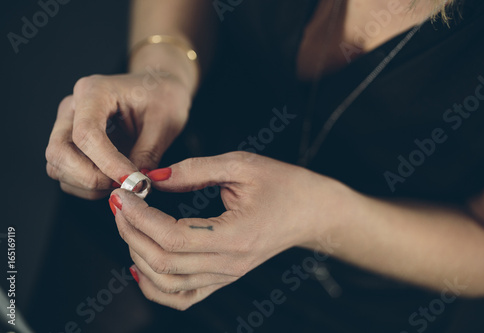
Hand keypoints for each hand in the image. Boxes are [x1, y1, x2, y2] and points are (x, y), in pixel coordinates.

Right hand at [45, 69, 191, 198]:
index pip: (86, 133)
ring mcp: (67, 126)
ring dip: (89, 185)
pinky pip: (65, 174)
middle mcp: (72, 107)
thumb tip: (134, 184)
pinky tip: (114, 180)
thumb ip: (148, 153)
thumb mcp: (164, 123)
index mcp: (94, 92)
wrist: (157, 89)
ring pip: (58, 166)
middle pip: (59, 152)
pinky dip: (87, 187)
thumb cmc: (161, 97)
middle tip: (125, 184)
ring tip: (124, 181)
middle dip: (91, 177)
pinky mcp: (70, 144)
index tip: (132, 179)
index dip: (107, 163)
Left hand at [110, 151, 340, 309]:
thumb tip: (153, 178)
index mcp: (235, 236)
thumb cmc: (284, 184)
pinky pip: (183, 297)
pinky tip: (140, 267)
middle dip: (130, 232)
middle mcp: (229, 264)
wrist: (313, 211)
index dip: (139, 217)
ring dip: (137, 255)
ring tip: (129, 225)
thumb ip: (194, 170)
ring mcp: (227, 275)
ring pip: (167, 284)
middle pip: (162, 262)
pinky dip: (155, 287)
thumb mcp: (241, 165)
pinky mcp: (224, 277)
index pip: (172, 237)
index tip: (123, 194)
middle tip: (119, 203)